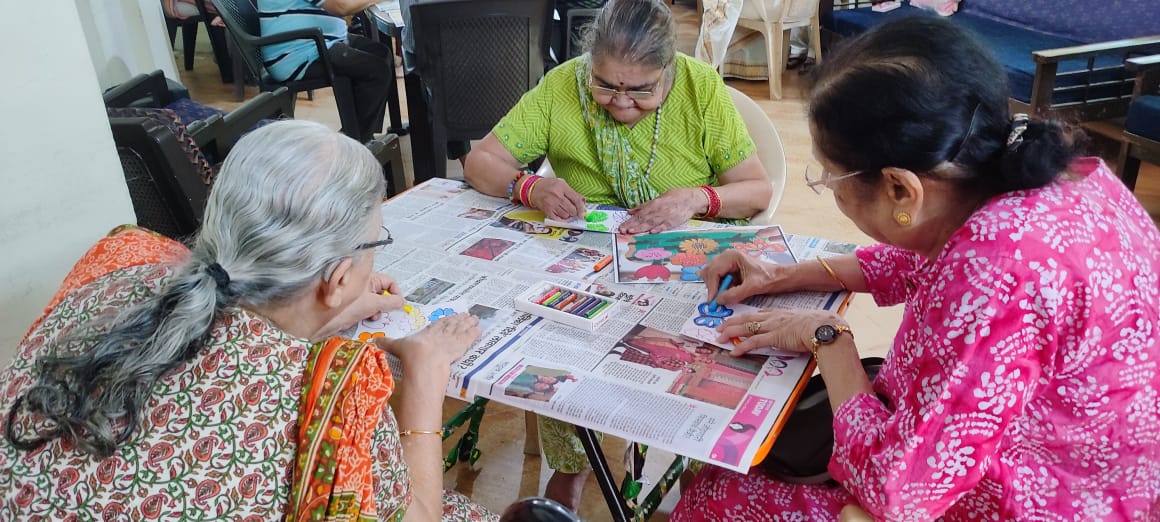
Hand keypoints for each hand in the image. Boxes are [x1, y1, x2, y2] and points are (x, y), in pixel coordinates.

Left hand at [319, 272, 404, 334]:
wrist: (322, 320)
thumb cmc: (341, 308)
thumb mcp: (373, 304)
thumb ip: (391, 303)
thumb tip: (402, 302)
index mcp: (368, 276)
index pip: (390, 282)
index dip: (396, 293)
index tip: (398, 303)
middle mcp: (362, 283)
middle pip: (383, 292)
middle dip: (386, 303)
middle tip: (384, 310)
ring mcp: (357, 294)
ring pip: (376, 301)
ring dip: (377, 310)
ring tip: (373, 315)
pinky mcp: (353, 303)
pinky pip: (367, 307)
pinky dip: (369, 313)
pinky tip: (366, 318)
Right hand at [377, 313, 481, 369]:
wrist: (424, 361)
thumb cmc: (410, 354)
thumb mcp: (397, 348)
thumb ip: (387, 343)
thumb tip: (373, 341)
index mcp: (426, 333)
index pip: (437, 325)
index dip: (444, 321)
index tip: (450, 316)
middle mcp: (440, 334)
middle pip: (451, 325)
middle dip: (459, 320)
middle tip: (467, 314)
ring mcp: (451, 340)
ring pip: (461, 330)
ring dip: (468, 324)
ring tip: (476, 319)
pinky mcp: (460, 348)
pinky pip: (468, 339)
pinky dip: (474, 335)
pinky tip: (480, 330)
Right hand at [529, 178, 585, 220]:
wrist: (533, 188)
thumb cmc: (548, 185)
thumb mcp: (561, 183)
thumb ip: (572, 192)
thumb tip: (583, 201)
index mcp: (562, 187)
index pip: (576, 199)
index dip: (581, 208)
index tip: (582, 213)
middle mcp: (557, 195)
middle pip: (571, 209)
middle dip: (574, 213)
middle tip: (574, 212)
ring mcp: (551, 204)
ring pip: (565, 215)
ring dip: (568, 216)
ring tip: (566, 211)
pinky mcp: (547, 210)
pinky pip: (558, 219)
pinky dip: (562, 219)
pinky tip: (562, 217)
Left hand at [620, 188, 701, 233]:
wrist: (692, 199)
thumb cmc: (675, 197)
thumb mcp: (659, 198)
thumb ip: (644, 206)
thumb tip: (631, 211)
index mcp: (655, 203)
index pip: (640, 214)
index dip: (630, 220)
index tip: (622, 226)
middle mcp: (659, 210)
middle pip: (643, 219)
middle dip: (632, 225)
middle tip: (623, 231)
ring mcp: (667, 216)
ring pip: (651, 223)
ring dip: (641, 228)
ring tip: (631, 232)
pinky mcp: (674, 222)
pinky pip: (664, 226)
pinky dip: (657, 229)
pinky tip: (650, 232)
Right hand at [699, 250, 786, 304]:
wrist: (780, 278)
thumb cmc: (769, 278)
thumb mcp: (752, 287)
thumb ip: (735, 294)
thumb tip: (718, 300)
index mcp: (732, 256)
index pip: (714, 271)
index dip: (712, 287)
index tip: (713, 301)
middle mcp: (727, 257)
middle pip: (710, 271)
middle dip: (711, 286)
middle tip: (716, 301)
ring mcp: (728, 263)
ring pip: (711, 274)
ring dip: (714, 286)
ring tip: (721, 297)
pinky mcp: (730, 270)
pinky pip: (718, 278)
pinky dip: (718, 286)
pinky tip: (723, 293)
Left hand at [717, 309, 844, 355]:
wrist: (824, 327)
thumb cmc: (820, 325)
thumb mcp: (805, 322)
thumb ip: (796, 326)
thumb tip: (797, 333)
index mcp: (781, 313)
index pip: (758, 314)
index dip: (745, 317)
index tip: (736, 319)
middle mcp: (774, 317)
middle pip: (747, 318)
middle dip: (731, 322)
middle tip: (719, 326)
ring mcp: (773, 326)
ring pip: (746, 328)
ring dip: (731, 332)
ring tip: (720, 337)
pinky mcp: (775, 337)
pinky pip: (754, 341)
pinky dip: (742, 346)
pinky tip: (734, 351)